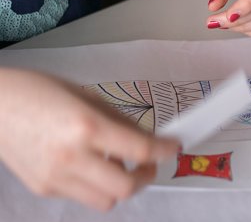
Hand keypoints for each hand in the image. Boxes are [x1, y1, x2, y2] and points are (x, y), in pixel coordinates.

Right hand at [0, 68, 178, 210]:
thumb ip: (118, 120)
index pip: (140, 149)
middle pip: (126, 187)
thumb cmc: (35, 92)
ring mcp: (55, 177)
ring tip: (119, 165)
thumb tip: (146, 136)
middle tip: (148, 163)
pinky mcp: (43, 188)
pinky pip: (81, 197)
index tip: (173, 147)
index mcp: (86, 126)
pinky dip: (94, 185)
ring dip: (120, 185)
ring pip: (106, 200)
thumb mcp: (86, 96)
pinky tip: (89, 164)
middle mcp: (72, 156)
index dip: (164, 150)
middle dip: (146, 176)